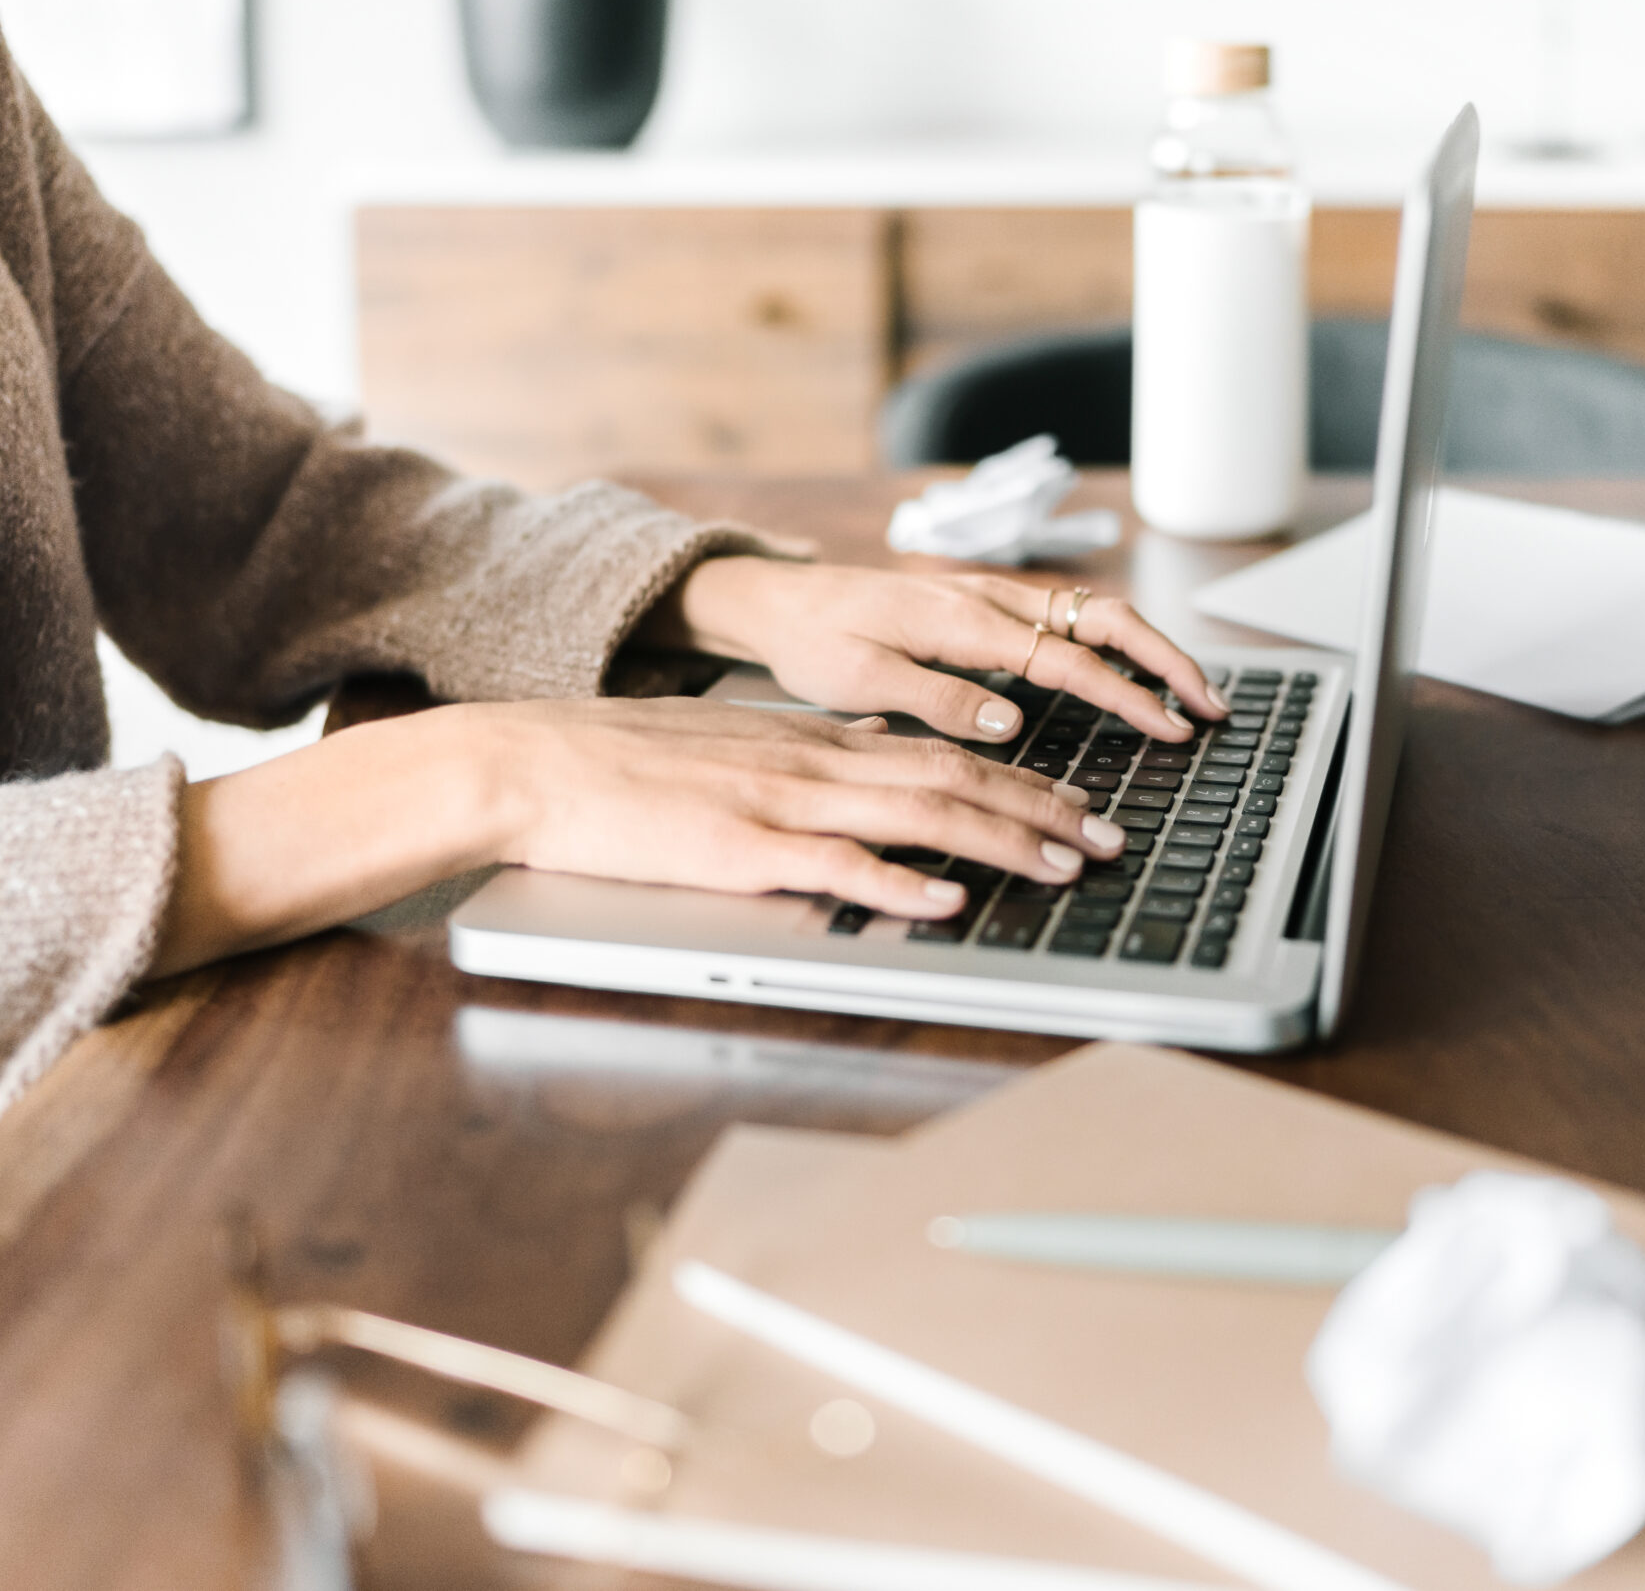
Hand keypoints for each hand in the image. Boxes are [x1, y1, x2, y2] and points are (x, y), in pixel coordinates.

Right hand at [151, 696, 1129, 976]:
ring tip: (1065, 866)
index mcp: (812, 743)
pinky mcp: (737, 850)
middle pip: (955, 781)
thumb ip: (807, 766)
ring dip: (1002, 844)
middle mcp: (813, 764)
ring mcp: (779, 804)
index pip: (943, 757)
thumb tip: (877, 777)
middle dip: (1046, 812)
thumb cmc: (625, 769)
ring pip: (917, 815)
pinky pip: (833, 865)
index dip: (1023, 784)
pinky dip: (899, 883)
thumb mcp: (735, 751)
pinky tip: (947, 900)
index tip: (1081, 806)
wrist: (532, 763)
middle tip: (1112, 839)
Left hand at [646, 559, 1230, 743]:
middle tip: (1212, 706)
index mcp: (961, 619)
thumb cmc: (814, 643)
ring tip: (1191, 692)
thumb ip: (937, 699)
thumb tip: (1011, 721)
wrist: (781, 600)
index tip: (1170, 728)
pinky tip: (1133, 670)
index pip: (1066, 659)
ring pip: (1092, 610)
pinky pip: (1067, 613)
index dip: (1126, 696)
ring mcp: (991, 593)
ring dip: (1149, 648)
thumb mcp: (860, 681)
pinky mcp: (986, 601)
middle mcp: (987, 596)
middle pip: (1102, 617)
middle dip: (1167, 659)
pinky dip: (1114, 640)